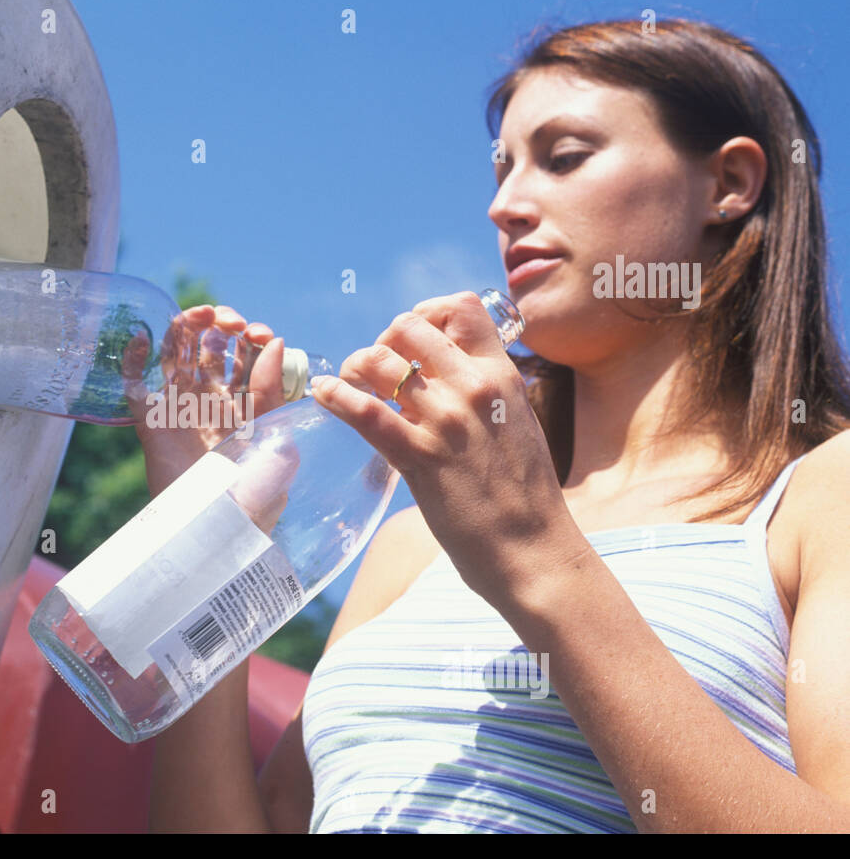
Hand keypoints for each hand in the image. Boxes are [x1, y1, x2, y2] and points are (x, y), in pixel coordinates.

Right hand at [123, 305, 285, 495]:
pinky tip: (142, 337)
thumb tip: (274, 342)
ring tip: (200, 314)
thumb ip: (274, 390)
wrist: (213, 529)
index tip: (258, 334)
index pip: (245, 357)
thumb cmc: (253, 494)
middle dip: (221, 325)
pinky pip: (134, 382)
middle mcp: (210, 403)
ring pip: (175, 354)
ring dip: (184, 327)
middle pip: (210, 348)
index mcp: (243, 407)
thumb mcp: (275, 439)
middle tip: (230, 322)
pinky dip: (132, 356)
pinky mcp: (148, 421)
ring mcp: (177, 409)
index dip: (251, 338)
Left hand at [310, 292, 585, 607]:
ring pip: (378, 360)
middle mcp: (473, 388)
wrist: (535, 550)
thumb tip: (447, 381)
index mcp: (501, 376)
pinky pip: (366, 412)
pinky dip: (336, 397)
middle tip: (374, 371)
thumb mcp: (515, 426)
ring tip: (347, 385)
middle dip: (381, 341)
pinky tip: (323, 395)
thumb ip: (485, 397)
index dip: (426, 313)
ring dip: (353, 367)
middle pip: (408, 326)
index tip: (411, 342)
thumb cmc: (525, 498)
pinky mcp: (420, 458)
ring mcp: (445, 421)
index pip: (460, 308)